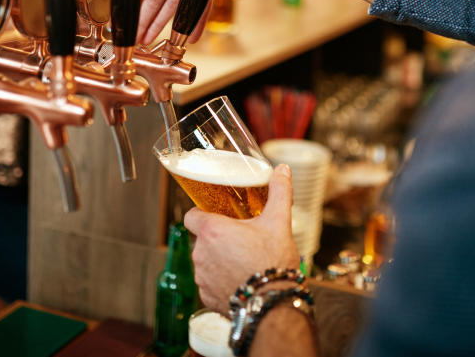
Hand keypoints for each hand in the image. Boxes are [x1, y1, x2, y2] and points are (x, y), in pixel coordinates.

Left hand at [183, 164, 300, 315]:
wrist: (273, 304)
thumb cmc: (273, 262)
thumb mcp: (278, 222)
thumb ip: (279, 192)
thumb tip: (283, 169)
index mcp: (212, 231)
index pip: (191, 216)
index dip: (201, 214)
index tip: (216, 215)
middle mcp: (201, 254)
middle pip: (202, 239)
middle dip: (218, 239)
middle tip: (240, 239)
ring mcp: (202, 277)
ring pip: (206, 262)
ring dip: (219, 260)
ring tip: (243, 261)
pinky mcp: (206, 297)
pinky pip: (209, 283)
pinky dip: (221, 281)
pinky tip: (240, 280)